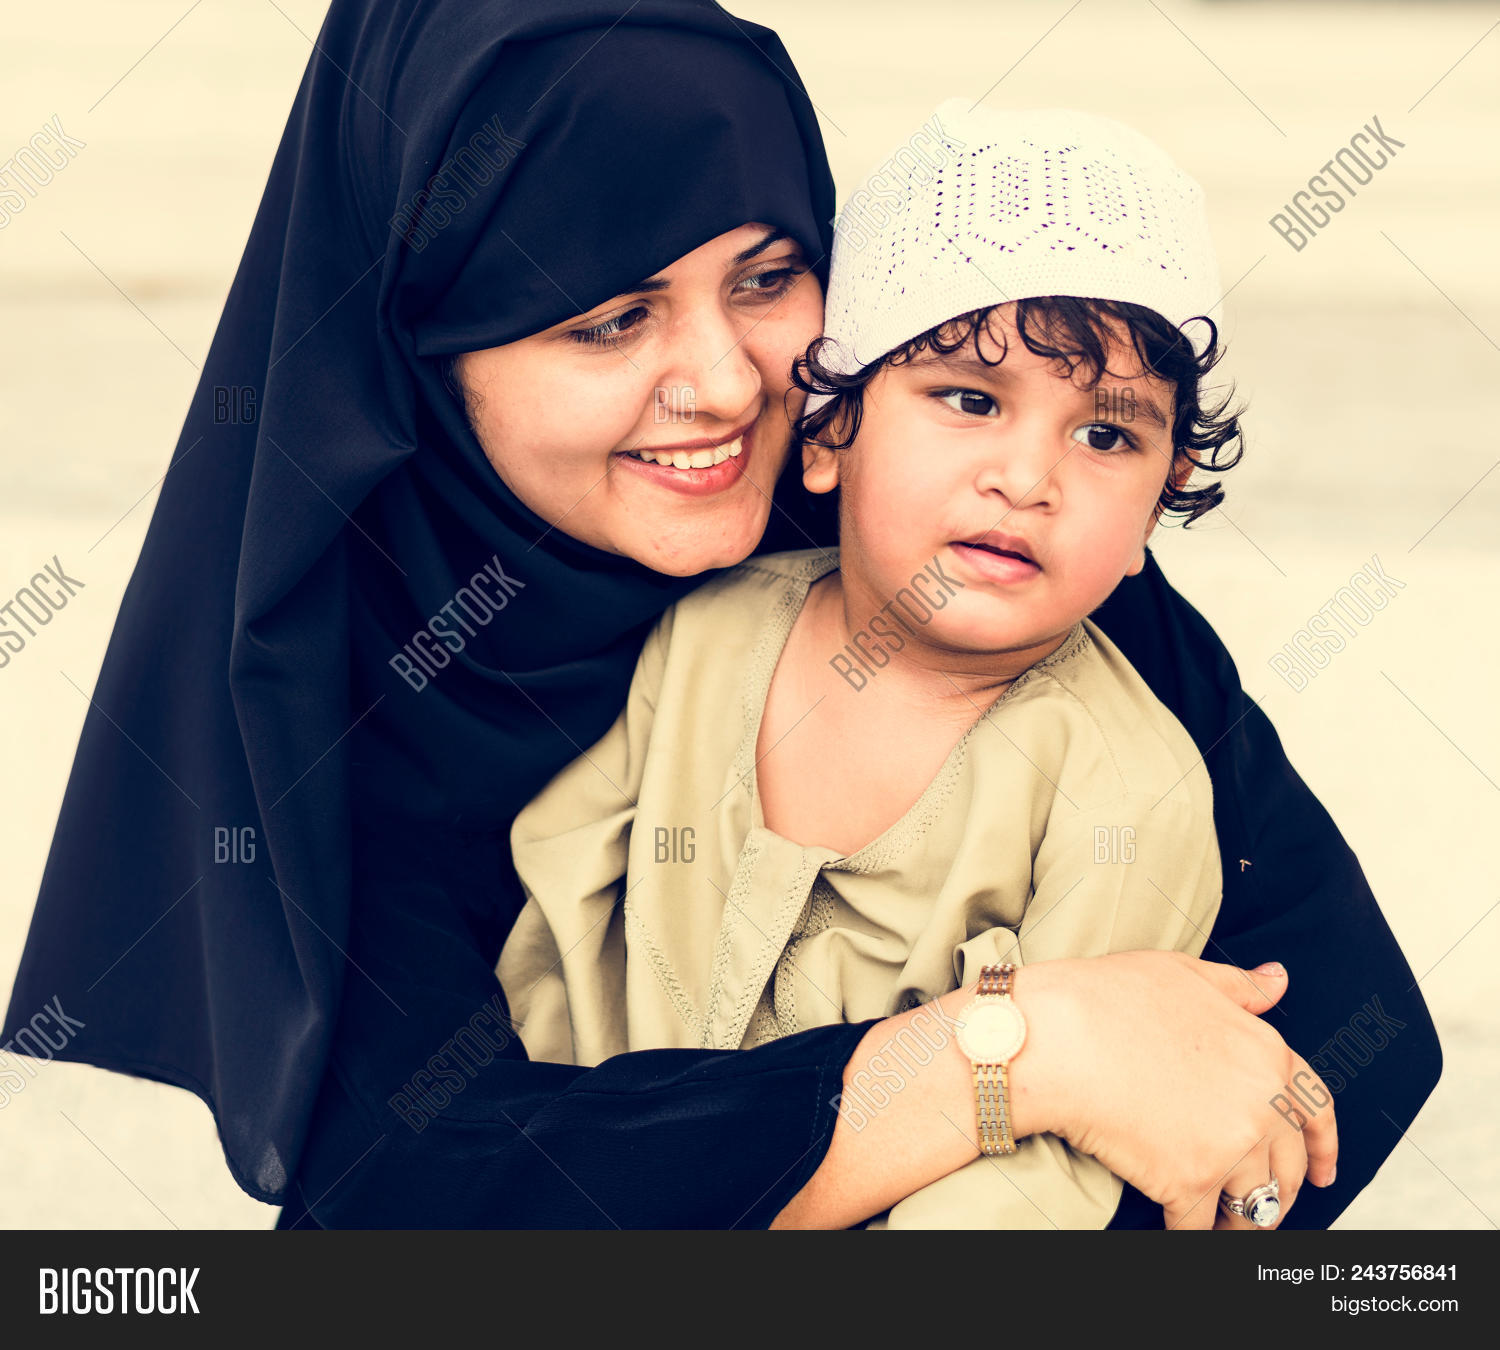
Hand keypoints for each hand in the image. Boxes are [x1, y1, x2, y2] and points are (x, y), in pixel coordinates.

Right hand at [1011, 951, 1337, 1229]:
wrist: (1054, 1037)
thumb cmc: (1105, 998)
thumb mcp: (1180, 973)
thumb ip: (1238, 986)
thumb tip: (1278, 981)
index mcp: (1265, 1053)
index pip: (1316, 1110)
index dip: (1322, 1146)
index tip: (1322, 1172)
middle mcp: (1262, 1104)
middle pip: (1288, 1167)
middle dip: (1274, 1190)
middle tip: (1252, 1202)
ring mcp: (1230, 1146)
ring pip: (1252, 1204)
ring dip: (1235, 1219)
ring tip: (1214, 1222)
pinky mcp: (1191, 1183)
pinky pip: (1201, 1227)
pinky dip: (1189, 1233)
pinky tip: (1175, 1229)